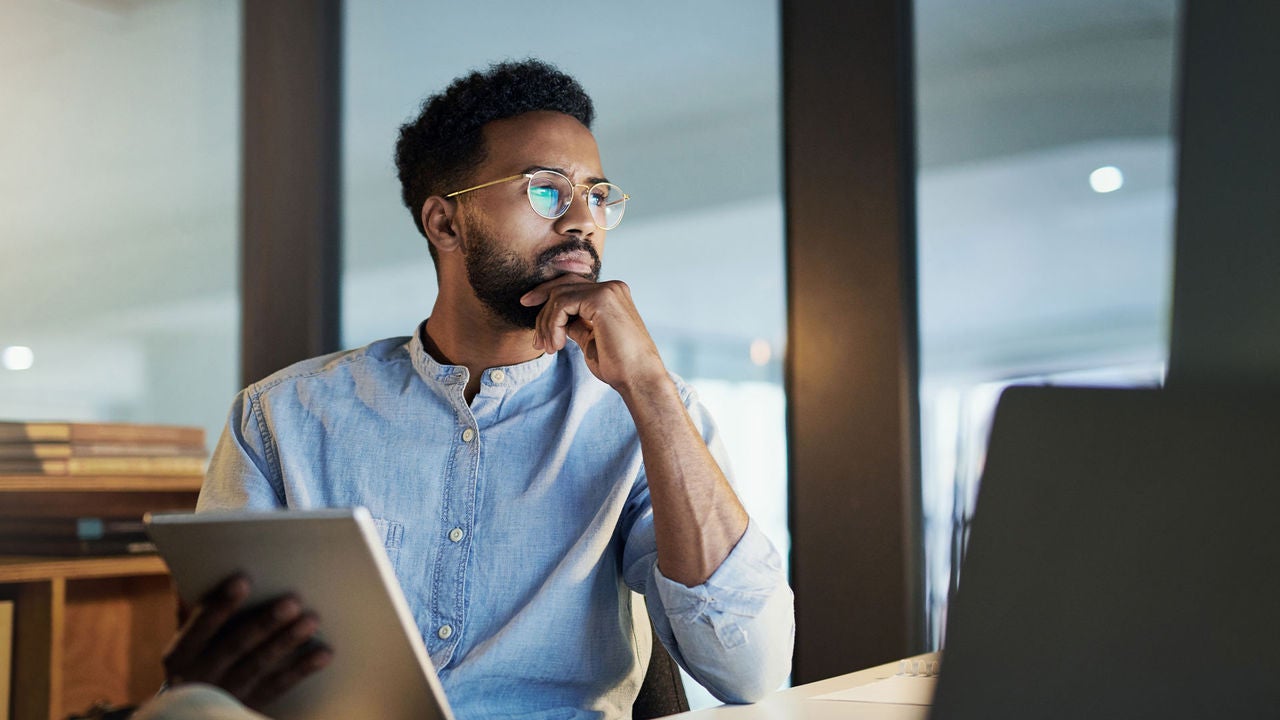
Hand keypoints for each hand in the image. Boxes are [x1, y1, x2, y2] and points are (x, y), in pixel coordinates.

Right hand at [162, 573, 331, 709]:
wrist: (193, 712)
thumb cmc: (193, 663)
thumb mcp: (185, 643)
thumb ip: (193, 612)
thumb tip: (204, 573)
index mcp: (180, 654)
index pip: (199, 627)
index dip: (220, 605)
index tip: (243, 580)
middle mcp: (200, 675)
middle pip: (235, 646)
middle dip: (264, 623)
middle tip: (293, 600)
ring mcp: (226, 693)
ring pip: (259, 665)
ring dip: (287, 641)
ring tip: (312, 620)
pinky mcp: (248, 705)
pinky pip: (279, 687)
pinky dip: (302, 669)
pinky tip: (323, 653)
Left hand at [521, 275, 666, 391]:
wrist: (638, 379)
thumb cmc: (618, 366)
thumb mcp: (590, 340)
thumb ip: (576, 325)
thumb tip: (558, 321)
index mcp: (612, 296)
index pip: (572, 285)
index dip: (546, 295)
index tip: (527, 307)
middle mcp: (612, 288)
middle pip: (563, 285)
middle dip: (541, 308)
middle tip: (536, 340)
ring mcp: (608, 290)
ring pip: (559, 295)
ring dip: (547, 324)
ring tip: (550, 349)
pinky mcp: (601, 299)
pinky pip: (562, 304)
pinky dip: (553, 325)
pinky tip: (558, 345)